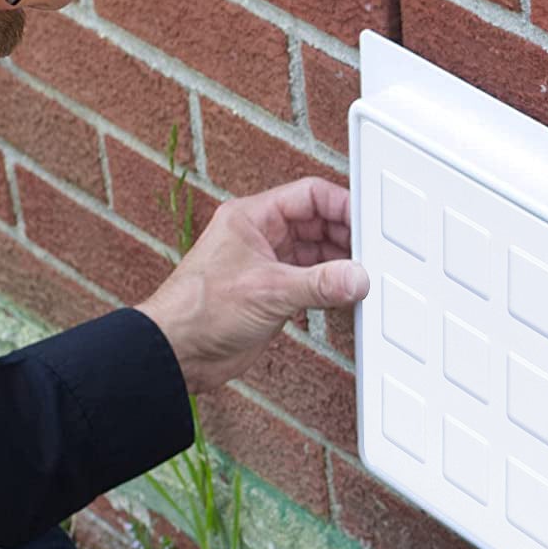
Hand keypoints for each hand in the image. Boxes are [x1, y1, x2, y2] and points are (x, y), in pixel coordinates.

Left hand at [137, 177, 370, 395]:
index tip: (367, 222)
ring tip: (361, 278)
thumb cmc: (197, 310)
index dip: (341, 205)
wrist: (176, 353)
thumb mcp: (267, 290)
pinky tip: (345, 297)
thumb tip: (356, 277)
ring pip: (316, 255)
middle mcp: (261, 237)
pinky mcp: (272, 295)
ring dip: (339, 266)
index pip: (309, 196)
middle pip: (317, 224)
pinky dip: (329, 289)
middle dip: (345, 238)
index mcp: (252, 217)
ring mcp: (267, 267)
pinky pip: (310, 283)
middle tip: (371, 254)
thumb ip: (319, 283)